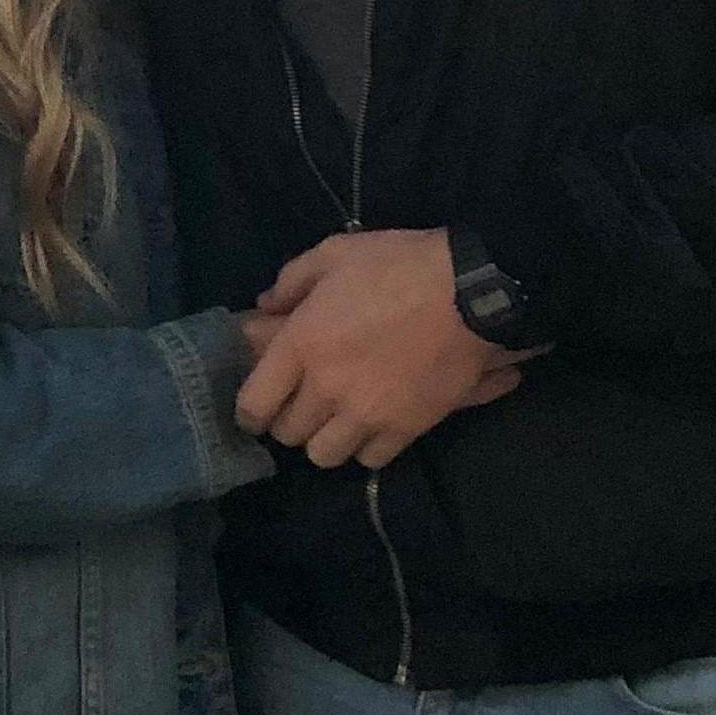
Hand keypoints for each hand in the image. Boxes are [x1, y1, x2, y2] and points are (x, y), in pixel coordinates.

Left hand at [232, 229, 522, 470]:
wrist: (467, 293)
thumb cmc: (395, 265)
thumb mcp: (334, 253)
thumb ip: (291, 281)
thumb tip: (265, 306)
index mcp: (302, 345)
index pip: (255, 404)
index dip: (248, 412)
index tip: (254, 409)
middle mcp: (327, 389)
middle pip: (289, 434)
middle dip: (287, 421)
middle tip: (298, 403)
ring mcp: (367, 415)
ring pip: (325, 456)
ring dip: (323, 438)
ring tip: (332, 418)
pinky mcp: (405, 430)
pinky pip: (370, 461)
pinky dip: (364, 447)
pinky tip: (369, 424)